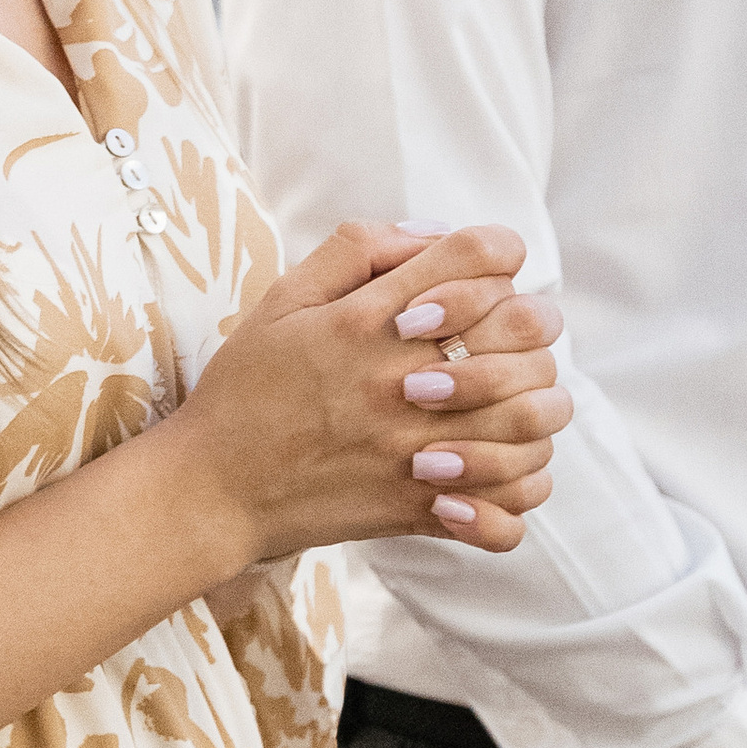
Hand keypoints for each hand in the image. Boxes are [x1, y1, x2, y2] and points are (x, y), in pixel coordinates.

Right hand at [172, 221, 569, 568]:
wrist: (212, 488)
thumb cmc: (246, 389)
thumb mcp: (284, 298)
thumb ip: (356, 250)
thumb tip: (429, 235)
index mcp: (371, 319)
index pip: (479, 255)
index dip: (497, 252)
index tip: (484, 271)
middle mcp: (404, 378)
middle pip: (525, 328)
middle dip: (530, 323)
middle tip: (504, 338)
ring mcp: (418, 447)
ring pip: (534, 417)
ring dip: (534, 405)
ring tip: (506, 407)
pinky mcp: (419, 508)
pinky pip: (509, 512)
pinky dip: (516, 495)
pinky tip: (492, 476)